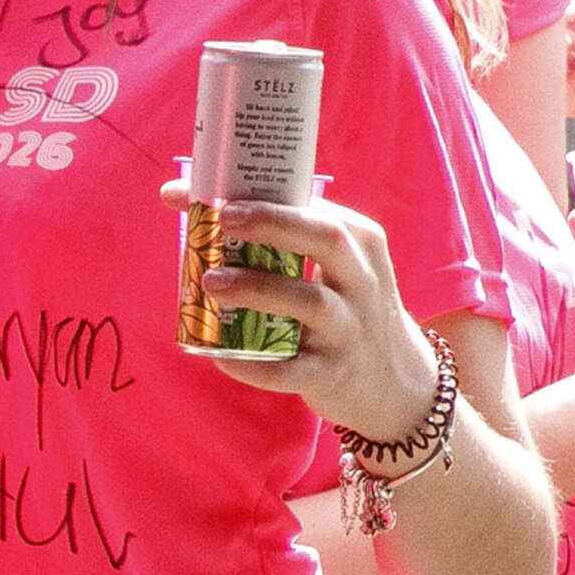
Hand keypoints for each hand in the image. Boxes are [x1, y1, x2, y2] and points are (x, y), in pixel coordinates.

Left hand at [172, 183, 444, 440]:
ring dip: (258, 289)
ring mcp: (350, 328)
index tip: (211, 193)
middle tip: (224, 219)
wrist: (393, 381)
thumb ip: (275, 235)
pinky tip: (219, 355)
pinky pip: (292, 370)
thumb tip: (182, 198)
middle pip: (326, 240)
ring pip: (311, 302)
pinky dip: (255, 365)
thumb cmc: (339, 305)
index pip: (314, 208)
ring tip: (210, 281)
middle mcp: (361, 281)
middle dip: (274, 224)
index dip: (263, 196)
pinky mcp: (333, 373)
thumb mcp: (332, 266)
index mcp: (359, 243)